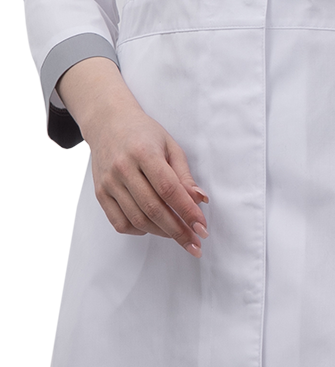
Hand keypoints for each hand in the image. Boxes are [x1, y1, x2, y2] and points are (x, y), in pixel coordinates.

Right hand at [57, 58, 208, 255]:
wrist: (108, 123)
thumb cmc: (143, 133)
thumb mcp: (170, 146)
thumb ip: (184, 175)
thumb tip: (200, 201)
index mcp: (143, 152)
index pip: (169, 189)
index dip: (187, 212)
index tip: (201, 228)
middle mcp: (123, 168)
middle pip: (153, 209)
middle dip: (178, 230)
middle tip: (194, 243)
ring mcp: (109, 182)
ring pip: (137, 219)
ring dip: (162, 233)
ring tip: (178, 235)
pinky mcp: (100, 193)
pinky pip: (119, 222)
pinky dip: (139, 230)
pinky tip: (152, 226)